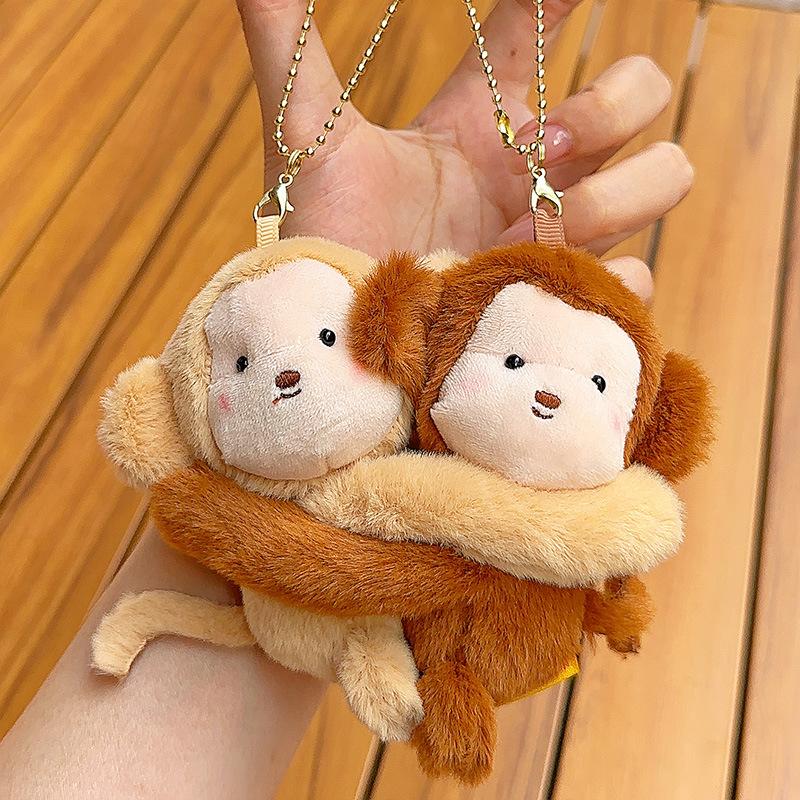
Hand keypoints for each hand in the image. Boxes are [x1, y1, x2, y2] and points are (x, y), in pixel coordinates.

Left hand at [239, 0, 692, 300]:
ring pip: (664, 175)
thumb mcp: (307, 137)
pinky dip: (612, 279)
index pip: (545, 23)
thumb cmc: (324, 237)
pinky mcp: (562, 299)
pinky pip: (638, 281)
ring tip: (531, 228)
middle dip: (610, 104)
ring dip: (612, 194)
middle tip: (538, 148)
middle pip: (643, 92)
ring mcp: (554, 235)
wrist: (337, 336)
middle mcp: (530, 169)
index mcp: (479, 119)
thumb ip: (287, 45)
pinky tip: (543, 280)